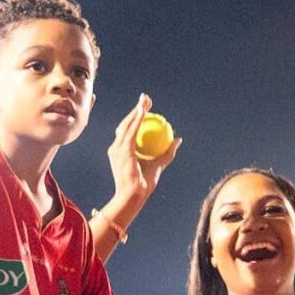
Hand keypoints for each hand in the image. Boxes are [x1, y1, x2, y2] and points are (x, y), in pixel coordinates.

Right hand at [106, 94, 181, 210]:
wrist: (134, 194)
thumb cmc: (144, 183)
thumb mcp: (159, 165)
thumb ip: (168, 152)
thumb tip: (178, 139)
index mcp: (121, 151)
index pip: (128, 130)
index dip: (136, 117)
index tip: (147, 109)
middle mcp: (116, 147)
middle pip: (126, 123)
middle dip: (135, 109)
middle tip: (146, 100)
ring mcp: (117, 148)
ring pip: (127, 124)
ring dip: (136, 110)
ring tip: (145, 100)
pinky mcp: (122, 150)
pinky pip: (131, 130)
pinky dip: (137, 119)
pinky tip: (144, 111)